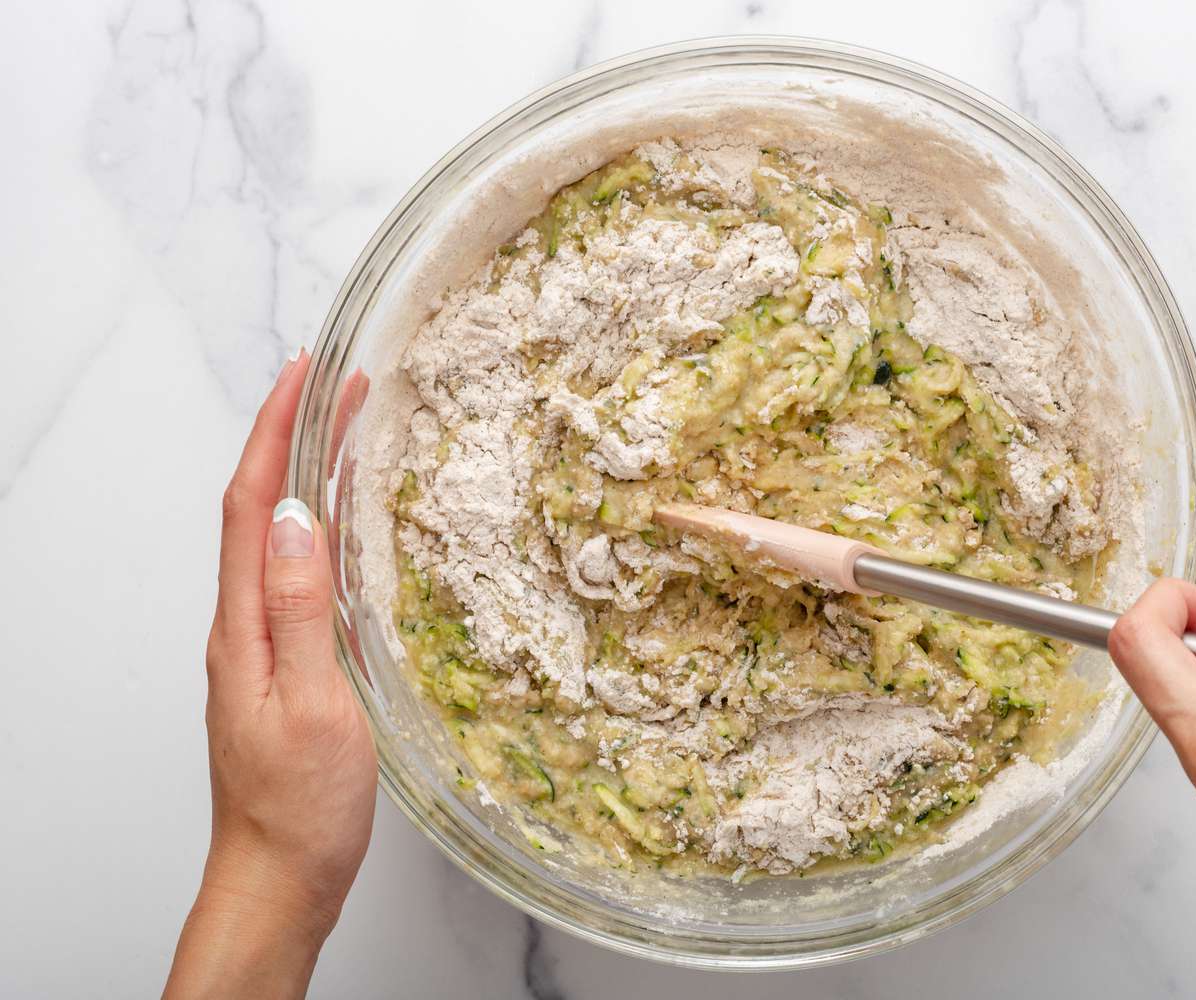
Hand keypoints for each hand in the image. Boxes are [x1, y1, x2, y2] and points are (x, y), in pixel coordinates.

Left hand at [165, 352, 375, 999]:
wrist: (279, 876)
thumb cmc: (300, 807)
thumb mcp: (313, 707)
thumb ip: (302, 613)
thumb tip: (296, 521)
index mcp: (245, 626)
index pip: (251, 506)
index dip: (276, 432)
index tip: (305, 373)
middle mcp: (243, 625)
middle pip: (262, 509)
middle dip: (296, 436)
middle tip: (344, 384)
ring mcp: (260, 645)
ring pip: (278, 538)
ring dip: (307, 475)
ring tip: (349, 431)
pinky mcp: (282, 664)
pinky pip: (295, 574)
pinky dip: (319, 527)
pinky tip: (348, 525)